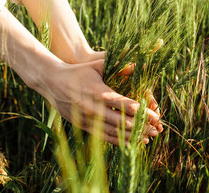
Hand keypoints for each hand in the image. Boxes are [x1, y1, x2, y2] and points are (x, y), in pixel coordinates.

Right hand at [34, 59, 161, 144]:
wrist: (52, 82)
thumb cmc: (77, 72)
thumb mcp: (96, 65)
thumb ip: (117, 66)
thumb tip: (137, 66)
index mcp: (98, 92)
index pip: (125, 105)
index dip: (142, 112)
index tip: (155, 116)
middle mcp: (93, 108)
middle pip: (122, 122)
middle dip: (141, 127)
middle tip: (156, 129)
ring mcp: (86, 119)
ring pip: (113, 132)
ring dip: (131, 137)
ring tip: (147, 138)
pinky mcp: (82, 126)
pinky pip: (102, 136)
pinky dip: (117, 141)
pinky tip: (128, 142)